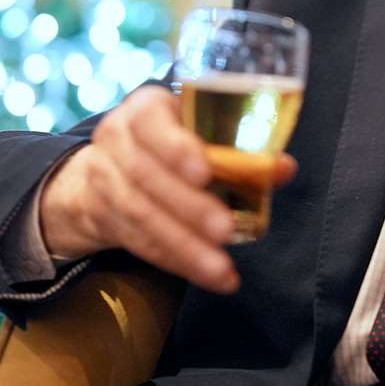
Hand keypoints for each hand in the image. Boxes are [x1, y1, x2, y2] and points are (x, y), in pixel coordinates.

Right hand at [37, 85, 296, 293]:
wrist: (106, 168)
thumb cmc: (172, 143)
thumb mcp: (200, 133)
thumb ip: (241, 149)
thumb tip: (283, 168)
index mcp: (144, 108)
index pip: (150, 122)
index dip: (176, 149)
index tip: (205, 174)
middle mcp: (116, 138)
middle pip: (147, 175)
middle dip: (189, 207)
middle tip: (226, 230)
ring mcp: (102, 177)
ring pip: (141, 216)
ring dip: (184, 246)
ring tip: (221, 268)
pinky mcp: (101, 215)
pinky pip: (139, 243)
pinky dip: (176, 261)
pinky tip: (209, 277)